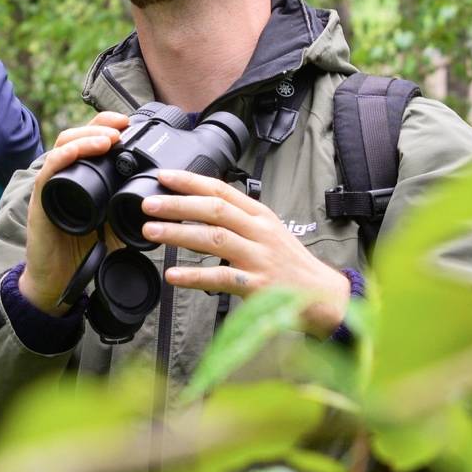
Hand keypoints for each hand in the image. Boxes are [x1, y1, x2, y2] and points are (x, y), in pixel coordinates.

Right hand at [19, 112, 131, 314]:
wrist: (58, 279)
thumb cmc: (83, 251)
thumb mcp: (116, 227)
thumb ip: (132, 212)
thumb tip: (166, 204)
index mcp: (83, 178)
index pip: (92, 140)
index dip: (108, 126)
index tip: (130, 122)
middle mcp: (66, 176)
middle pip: (77, 136)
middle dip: (99, 125)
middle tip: (121, 126)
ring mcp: (52, 185)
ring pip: (63, 146)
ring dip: (86, 137)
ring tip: (108, 139)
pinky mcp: (41, 200)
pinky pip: (48, 171)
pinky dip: (63, 157)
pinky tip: (76, 152)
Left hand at [138, 168, 351, 337]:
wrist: (322, 295)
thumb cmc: (288, 264)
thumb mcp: (266, 232)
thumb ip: (237, 220)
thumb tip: (197, 208)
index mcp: (259, 215)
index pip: (221, 190)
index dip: (191, 181)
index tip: (164, 176)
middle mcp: (260, 231)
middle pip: (214, 210)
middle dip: (178, 204)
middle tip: (149, 203)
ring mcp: (259, 257)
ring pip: (214, 238)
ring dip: (179, 234)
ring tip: (151, 231)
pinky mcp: (258, 284)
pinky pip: (222, 277)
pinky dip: (194, 276)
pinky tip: (173, 275)